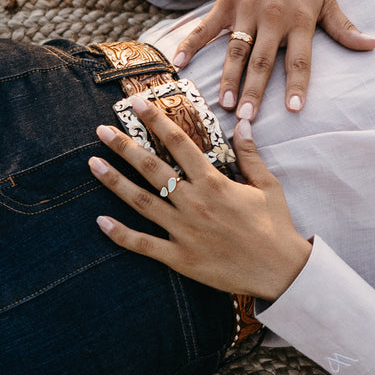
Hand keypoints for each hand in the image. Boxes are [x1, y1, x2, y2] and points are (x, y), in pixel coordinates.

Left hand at [88, 98, 311, 300]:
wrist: (280, 270)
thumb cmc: (276, 226)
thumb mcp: (268, 186)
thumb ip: (250, 155)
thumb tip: (242, 123)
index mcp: (215, 183)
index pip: (180, 144)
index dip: (157, 121)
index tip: (139, 103)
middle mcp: (195, 203)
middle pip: (153, 169)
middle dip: (125, 146)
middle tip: (102, 130)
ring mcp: (184, 231)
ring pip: (142, 201)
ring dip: (115, 181)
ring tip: (93, 163)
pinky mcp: (180, 258)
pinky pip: (144, 244)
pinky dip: (120, 234)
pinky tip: (100, 221)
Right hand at [174, 0, 374, 117]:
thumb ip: (344, 27)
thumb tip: (373, 45)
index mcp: (300, 20)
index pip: (300, 58)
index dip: (297, 83)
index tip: (295, 109)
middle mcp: (273, 17)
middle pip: (263, 60)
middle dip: (254, 90)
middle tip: (246, 117)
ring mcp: (246, 10)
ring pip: (235, 49)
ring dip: (228, 77)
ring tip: (222, 102)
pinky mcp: (225, 3)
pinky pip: (206, 27)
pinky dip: (191, 44)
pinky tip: (179, 63)